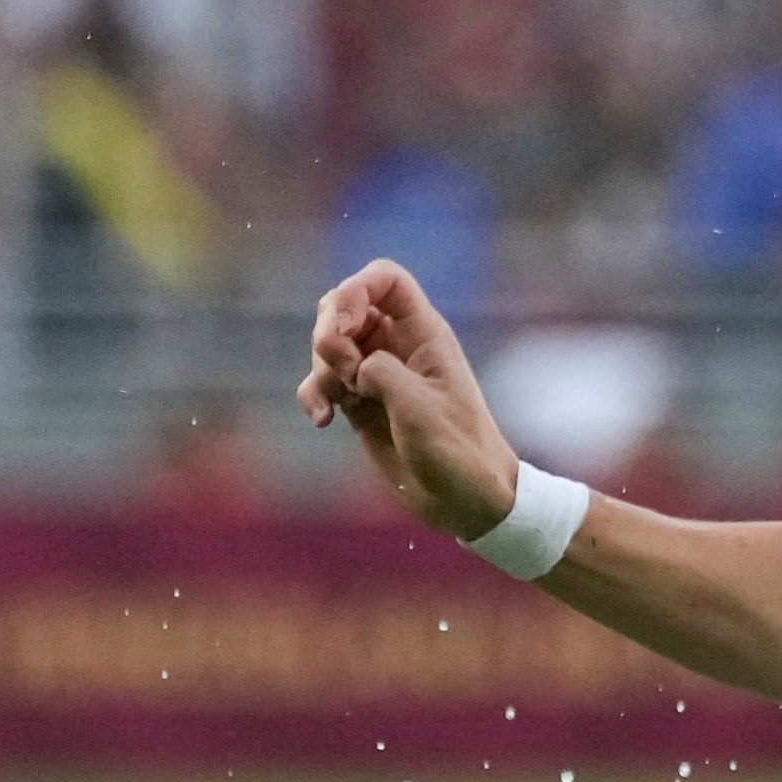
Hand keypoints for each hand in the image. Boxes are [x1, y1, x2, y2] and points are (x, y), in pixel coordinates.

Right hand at [295, 259, 516, 540]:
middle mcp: (399, 346)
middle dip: (328, 332)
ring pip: (328, 344)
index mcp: (424, 335)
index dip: (355, 289)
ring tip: (338, 403)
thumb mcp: (420, 408)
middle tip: (344, 372)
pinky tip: (322, 421)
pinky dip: (314, 395)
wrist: (467, 502)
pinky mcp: (360, 403)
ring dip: (320, 368)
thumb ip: (381, 372)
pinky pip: (322, 382)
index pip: (385, 279)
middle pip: (344, 305)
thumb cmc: (458, 453)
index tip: (344, 327)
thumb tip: (354, 366)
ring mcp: (377, 373)